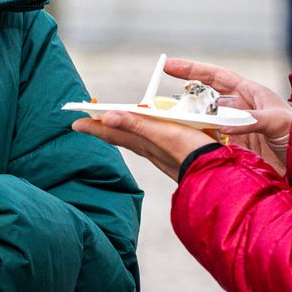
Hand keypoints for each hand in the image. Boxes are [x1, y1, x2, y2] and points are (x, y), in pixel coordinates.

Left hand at [72, 111, 213, 180]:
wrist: (217, 174)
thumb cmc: (191, 152)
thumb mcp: (163, 134)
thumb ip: (137, 124)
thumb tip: (107, 117)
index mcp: (143, 141)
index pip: (111, 132)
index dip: (93, 127)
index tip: (74, 122)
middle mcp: (149, 148)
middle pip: (120, 135)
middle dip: (104, 128)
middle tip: (88, 121)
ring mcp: (161, 152)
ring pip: (135, 139)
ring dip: (121, 131)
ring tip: (112, 125)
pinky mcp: (175, 153)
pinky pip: (151, 141)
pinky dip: (143, 134)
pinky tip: (148, 134)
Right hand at [166, 58, 291, 172]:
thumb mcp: (281, 122)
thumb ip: (255, 119)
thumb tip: (226, 123)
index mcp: (250, 95)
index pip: (216, 77)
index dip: (192, 70)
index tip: (168, 65)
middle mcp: (239, 112)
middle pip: (203, 102)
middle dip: (181, 101)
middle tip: (158, 105)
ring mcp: (234, 133)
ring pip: (202, 125)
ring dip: (186, 125)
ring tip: (164, 125)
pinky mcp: (233, 153)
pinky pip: (209, 146)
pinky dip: (196, 146)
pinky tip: (184, 147)